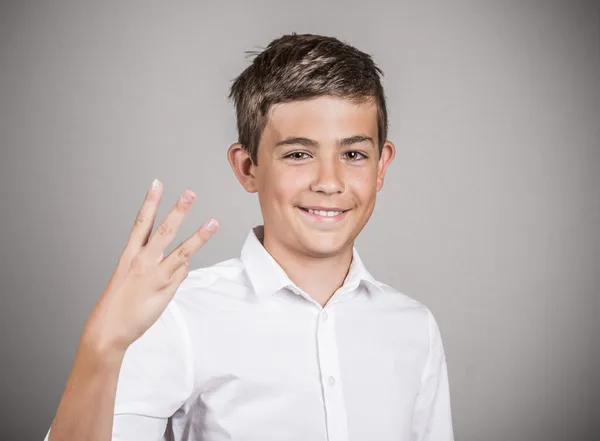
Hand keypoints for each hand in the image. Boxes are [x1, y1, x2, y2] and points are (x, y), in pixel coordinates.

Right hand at [81, 179, 218, 353]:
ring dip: (199, 236)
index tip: (157, 184)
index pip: (142, 222)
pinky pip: (181, 273)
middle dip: (178, 210)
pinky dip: (183, 270)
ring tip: (213, 222)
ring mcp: (155, 274)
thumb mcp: (134, 278)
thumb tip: (183, 260)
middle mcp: (142, 260)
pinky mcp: (164, 288)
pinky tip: (178, 273)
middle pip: (164, 230)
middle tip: (190, 194)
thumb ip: (159, 264)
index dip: (150, 202)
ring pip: (182, 250)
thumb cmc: (119, 303)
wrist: (108, 328)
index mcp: (130, 254)